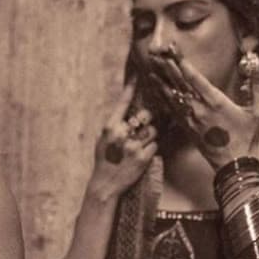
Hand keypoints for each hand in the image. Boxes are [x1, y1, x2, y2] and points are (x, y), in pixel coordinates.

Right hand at [90, 80, 158, 198]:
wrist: (105, 185)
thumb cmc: (104, 161)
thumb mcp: (102, 141)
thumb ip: (113, 126)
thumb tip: (124, 113)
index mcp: (110, 127)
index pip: (123, 103)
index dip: (131, 88)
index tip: (139, 74)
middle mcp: (122, 134)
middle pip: (145, 116)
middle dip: (148, 120)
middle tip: (145, 126)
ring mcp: (133, 146)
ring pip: (153, 131)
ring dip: (151, 135)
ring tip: (141, 144)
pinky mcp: (143, 157)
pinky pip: (155, 145)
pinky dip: (152, 148)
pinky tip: (143, 154)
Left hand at [147, 46, 258, 169]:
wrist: (234, 164)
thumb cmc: (248, 137)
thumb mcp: (258, 111)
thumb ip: (257, 85)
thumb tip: (256, 60)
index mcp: (215, 102)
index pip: (194, 78)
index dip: (182, 62)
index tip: (173, 49)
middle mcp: (199, 109)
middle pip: (179, 84)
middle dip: (167, 67)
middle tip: (155, 52)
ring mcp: (190, 119)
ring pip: (171, 95)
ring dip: (161, 80)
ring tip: (150, 66)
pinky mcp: (185, 127)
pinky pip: (170, 109)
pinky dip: (161, 97)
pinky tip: (154, 88)